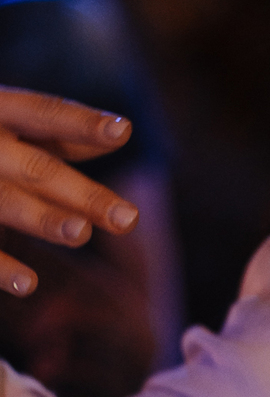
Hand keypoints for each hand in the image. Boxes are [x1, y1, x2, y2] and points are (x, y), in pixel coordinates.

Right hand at [0, 89, 138, 296]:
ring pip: (3, 202)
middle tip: (129, 219)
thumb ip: (50, 128)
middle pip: (36, 168)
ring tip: (80, 235)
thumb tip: (117, 132)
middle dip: (82, 194)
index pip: (43, 112)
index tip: (124, 131)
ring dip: (43, 220)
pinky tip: (29, 284)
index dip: (81, 122)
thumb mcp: (0, 115)